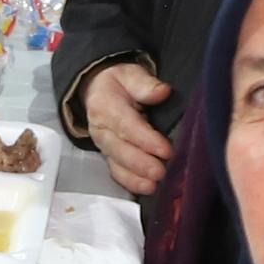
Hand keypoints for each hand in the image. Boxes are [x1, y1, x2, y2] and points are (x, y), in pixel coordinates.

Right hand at [76, 59, 168, 196]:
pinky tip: (147, 188)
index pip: (127, 126)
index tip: (165, 149)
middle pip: (120, 150)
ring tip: (154, 185)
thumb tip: (162, 92)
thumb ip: (144, 83)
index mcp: (105, 107)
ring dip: (136, 177)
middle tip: (161, 172)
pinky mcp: (109, 156)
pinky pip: (117, 172)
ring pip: (117, 164)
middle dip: (141, 163)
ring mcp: (104, 145)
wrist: (97, 91)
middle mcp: (101, 130)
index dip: (146, 140)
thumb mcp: (130, 74)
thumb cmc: (118, 84)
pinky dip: (131, 183)